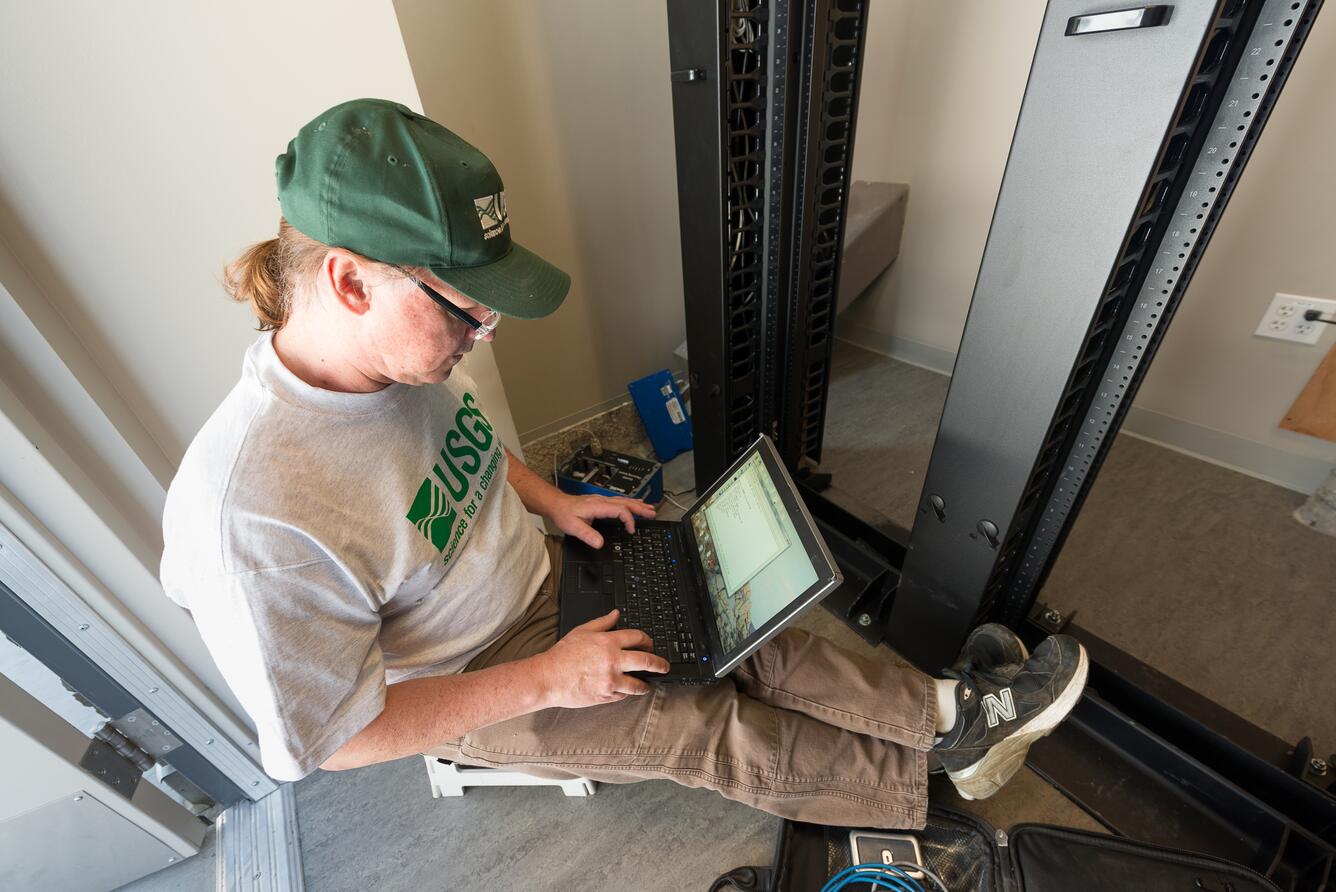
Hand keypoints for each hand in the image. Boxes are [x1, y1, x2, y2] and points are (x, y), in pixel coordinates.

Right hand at [536, 610, 670, 706]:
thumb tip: (617, 614)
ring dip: (645, 684)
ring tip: (647, 684)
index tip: (651, 645)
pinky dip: (626, 692)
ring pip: (638, 683)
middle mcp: (613, 661)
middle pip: (646, 661)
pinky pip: (624, 695)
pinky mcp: (606, 695)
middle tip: (664, 666)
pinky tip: (626, 690)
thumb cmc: (562, 655)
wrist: (549, 678)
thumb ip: (603, 622)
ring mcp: (611, 680)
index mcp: (608, 642)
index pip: (638, 637)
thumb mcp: (582, 631)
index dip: (648, 640)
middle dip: (660, 664)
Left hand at [547, 492, 655, 547]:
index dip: (628, 520)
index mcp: (598, 506)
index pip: (620, 510)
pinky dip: (630, 503)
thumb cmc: (564, 514)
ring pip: (624, 501)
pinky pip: (620, 501)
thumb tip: (600, 543)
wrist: (557, 504)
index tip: (631, 530)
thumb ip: (587, 535)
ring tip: (650, 509)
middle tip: (653, 514)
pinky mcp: (601, 502)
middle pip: (626, 503)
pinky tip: (635, 503)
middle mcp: (602, 501)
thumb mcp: (573, 527)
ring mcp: (602, 500)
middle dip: (640, 509)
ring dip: (638, 505)